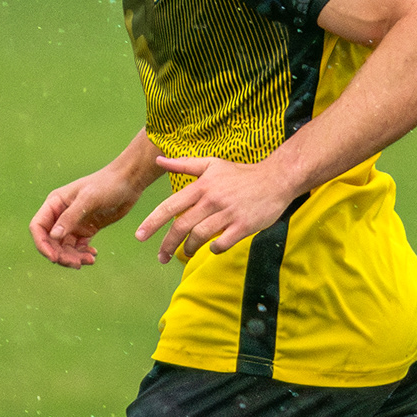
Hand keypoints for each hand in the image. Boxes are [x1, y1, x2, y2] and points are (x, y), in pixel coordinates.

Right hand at [31, 160, 153, 265]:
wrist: (128, 182)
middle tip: (77, 264)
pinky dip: (82, 254)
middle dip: (61, 255)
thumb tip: (53, 236)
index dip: (42, 244)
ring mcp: (73, 223)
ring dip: (73, 257)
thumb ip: (70, 217)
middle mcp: (60, 215)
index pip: (38, 227)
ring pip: (64, 247)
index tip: (54, 258)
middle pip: (51, 242)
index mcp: (55, 204)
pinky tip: (93, 255)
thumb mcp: (89, 199)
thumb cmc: (107, 185)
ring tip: (89, 260)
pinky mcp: (86, 230)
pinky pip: (78, 247)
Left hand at [134, 154, 296, 262]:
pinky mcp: (244, 225)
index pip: (170, 206)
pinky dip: (214, 249)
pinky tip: (212, 248)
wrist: (277, 178)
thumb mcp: (211, 164)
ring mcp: (228, 213)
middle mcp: (211, 200)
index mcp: (201, 186)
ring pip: (199, 237)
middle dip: (167, 244)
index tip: (139, 236)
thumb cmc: (241, 173)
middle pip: (181, 226)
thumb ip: (183, 164)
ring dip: (189, 249)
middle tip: (161, 256)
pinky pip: (222, 243)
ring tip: (185, 253)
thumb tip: (158, 160)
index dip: (152, 222)